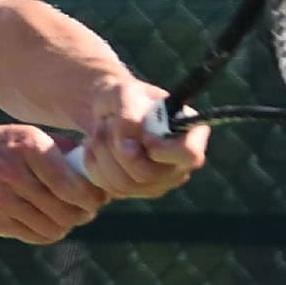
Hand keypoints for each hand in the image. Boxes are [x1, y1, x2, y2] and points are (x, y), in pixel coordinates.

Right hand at [0, 125, 109, 243]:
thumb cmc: (3, 148)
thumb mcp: (28, 136)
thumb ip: (63, 149)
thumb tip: (99, 171)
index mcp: (28, 147)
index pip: (69, 183)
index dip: (91, 196)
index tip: (100, 198)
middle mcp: (13, 173)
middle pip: (64, 209)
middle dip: (83, 213)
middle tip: (88, 210)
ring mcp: (2, 199)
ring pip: (53, 227)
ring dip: (68, 225)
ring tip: (70, 216)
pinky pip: (36, 236)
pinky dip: (49, 233)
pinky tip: (50, 222)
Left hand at [73, 78, 209, 198]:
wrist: (110, 111)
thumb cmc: (126, 98)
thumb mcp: (126, 93)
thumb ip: (130, 113)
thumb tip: (128, 146)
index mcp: (191, 135)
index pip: (190, 154)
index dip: (163, 150)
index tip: (143, 136)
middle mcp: (180, 164)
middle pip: (148, 174)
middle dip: (117, 148)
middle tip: (107, 124)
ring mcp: (160, 182)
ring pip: (125, 185)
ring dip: (102, 154)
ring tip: (100, 131)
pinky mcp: (137, 192)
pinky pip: (111, 189)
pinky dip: (95, 166)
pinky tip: (95, 147)